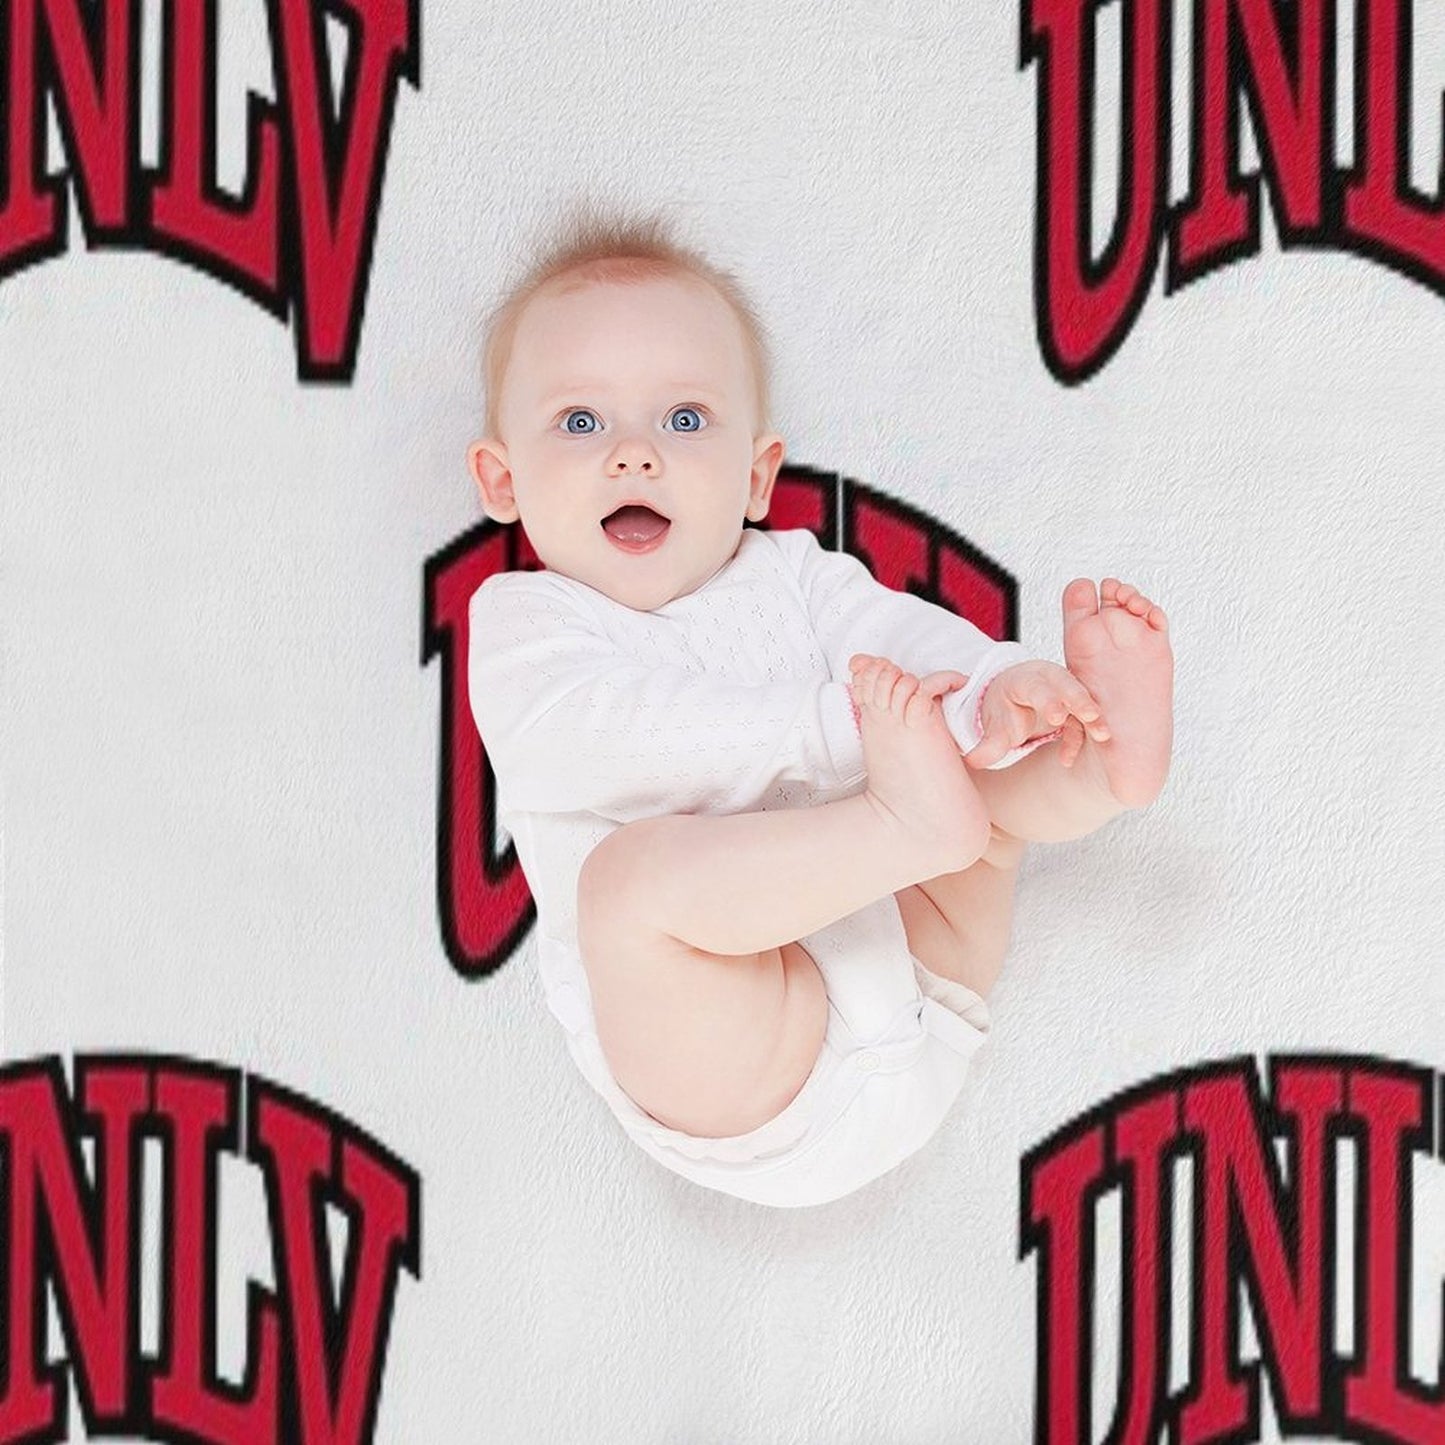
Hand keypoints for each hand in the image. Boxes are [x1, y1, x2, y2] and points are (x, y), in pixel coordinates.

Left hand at [965, 660, 1108, 769]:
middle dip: (1079, 700)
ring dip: (1093, 717)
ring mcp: (1065, 689)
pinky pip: (1083, 719)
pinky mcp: (1076, 704)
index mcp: (1023, 680)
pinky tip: (1066, 759)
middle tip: (1091, 716)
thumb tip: (972, 761)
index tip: (1057, 716)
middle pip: (1067, 685)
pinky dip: (1081, 737)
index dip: (1048, 700)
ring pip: (1083, 699)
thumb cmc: (1005, 708)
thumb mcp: (995, 725)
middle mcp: (1048, 680)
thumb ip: (987, 745)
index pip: (1037, 687)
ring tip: (1102, 735)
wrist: (1013, 697)